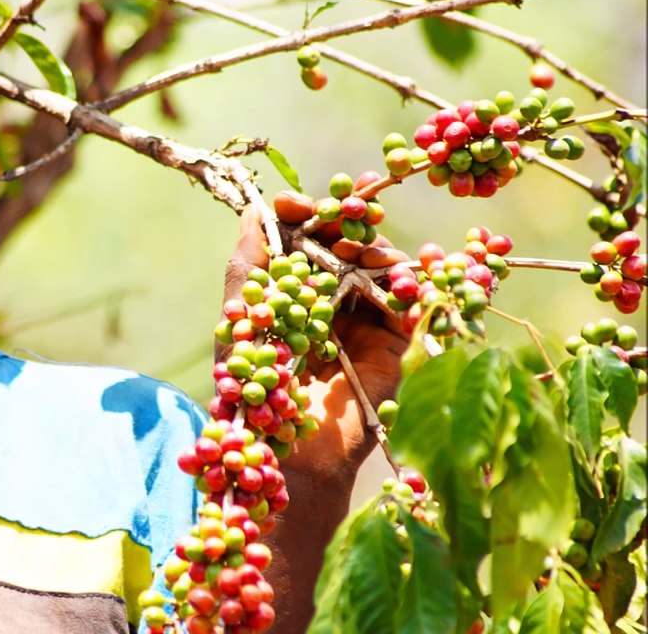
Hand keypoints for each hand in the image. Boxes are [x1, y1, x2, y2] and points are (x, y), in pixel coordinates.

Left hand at [222, 194, 408, 485]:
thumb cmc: (256, 389)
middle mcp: (332, 305)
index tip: (292, 202)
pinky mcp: (396, 345)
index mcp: (294, 296)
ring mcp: (365, 323)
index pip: (306, 243)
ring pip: (379, 268)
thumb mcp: (241, 318)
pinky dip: (407, 278)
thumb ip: (247, 264)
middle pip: (347, 247)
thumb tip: (251, 210)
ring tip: (357, 243)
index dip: (305, 217)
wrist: (288, 448)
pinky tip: (398, 264)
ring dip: (372, 246)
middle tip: (341, 204)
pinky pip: (409, 301)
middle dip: (344, 220)